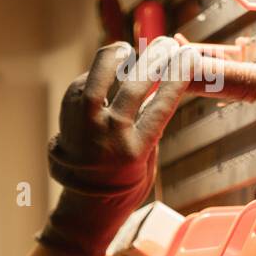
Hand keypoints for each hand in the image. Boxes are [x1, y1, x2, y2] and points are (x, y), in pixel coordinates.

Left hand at [35, 37, 196, 255]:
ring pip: (99, 78)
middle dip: (156, 58)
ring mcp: (84, 128)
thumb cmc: (126, 184)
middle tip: (167, 46)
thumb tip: (161, 81)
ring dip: (116, 57)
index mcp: (134, 151)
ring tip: (127, 50)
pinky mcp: (67, 121)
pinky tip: (107, 72)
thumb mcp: (148, 160)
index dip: (178, 75)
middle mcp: (108, 137)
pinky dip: (94, 76)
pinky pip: (80, 87)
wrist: (84, 209)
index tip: (188, 57)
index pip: (162, 103)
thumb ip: (152, 124)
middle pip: (135, 84)